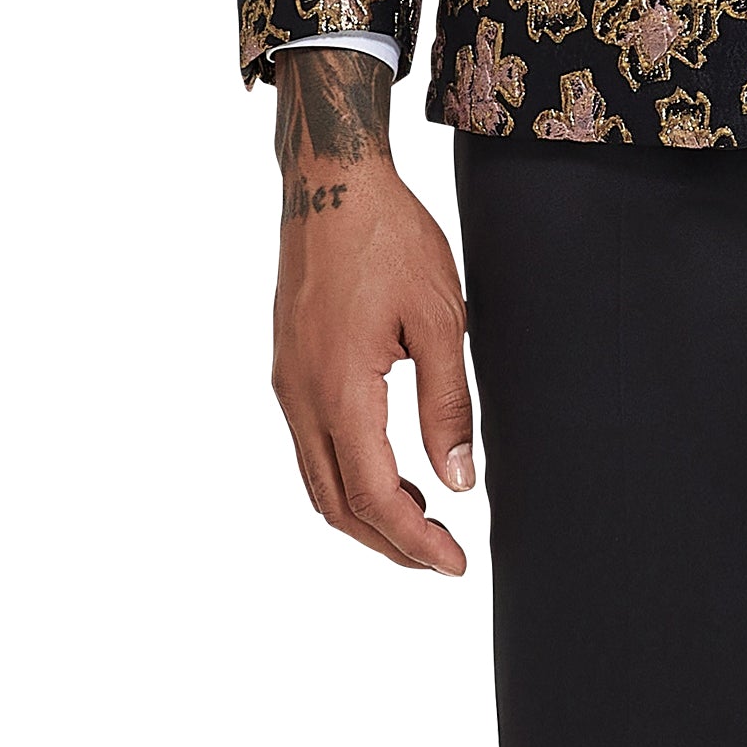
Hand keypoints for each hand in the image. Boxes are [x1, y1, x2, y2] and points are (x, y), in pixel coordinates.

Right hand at [268, 49, 476, 574]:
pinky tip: (390, 474)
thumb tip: (459, 481)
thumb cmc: (390, 239)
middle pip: (335, 505)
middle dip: (388, 544)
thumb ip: (448, 405)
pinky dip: (348, 478)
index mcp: (339, 388)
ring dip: (365, 515)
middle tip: (442, 560)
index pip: (372, 495)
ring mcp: (288, 383)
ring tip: (423, 526)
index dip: (414, 541)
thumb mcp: (441, 320)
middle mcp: (301, 395)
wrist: (332, 182)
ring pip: (317, 481)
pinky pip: (312, 446)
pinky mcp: (289, 368)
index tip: (455, 564)